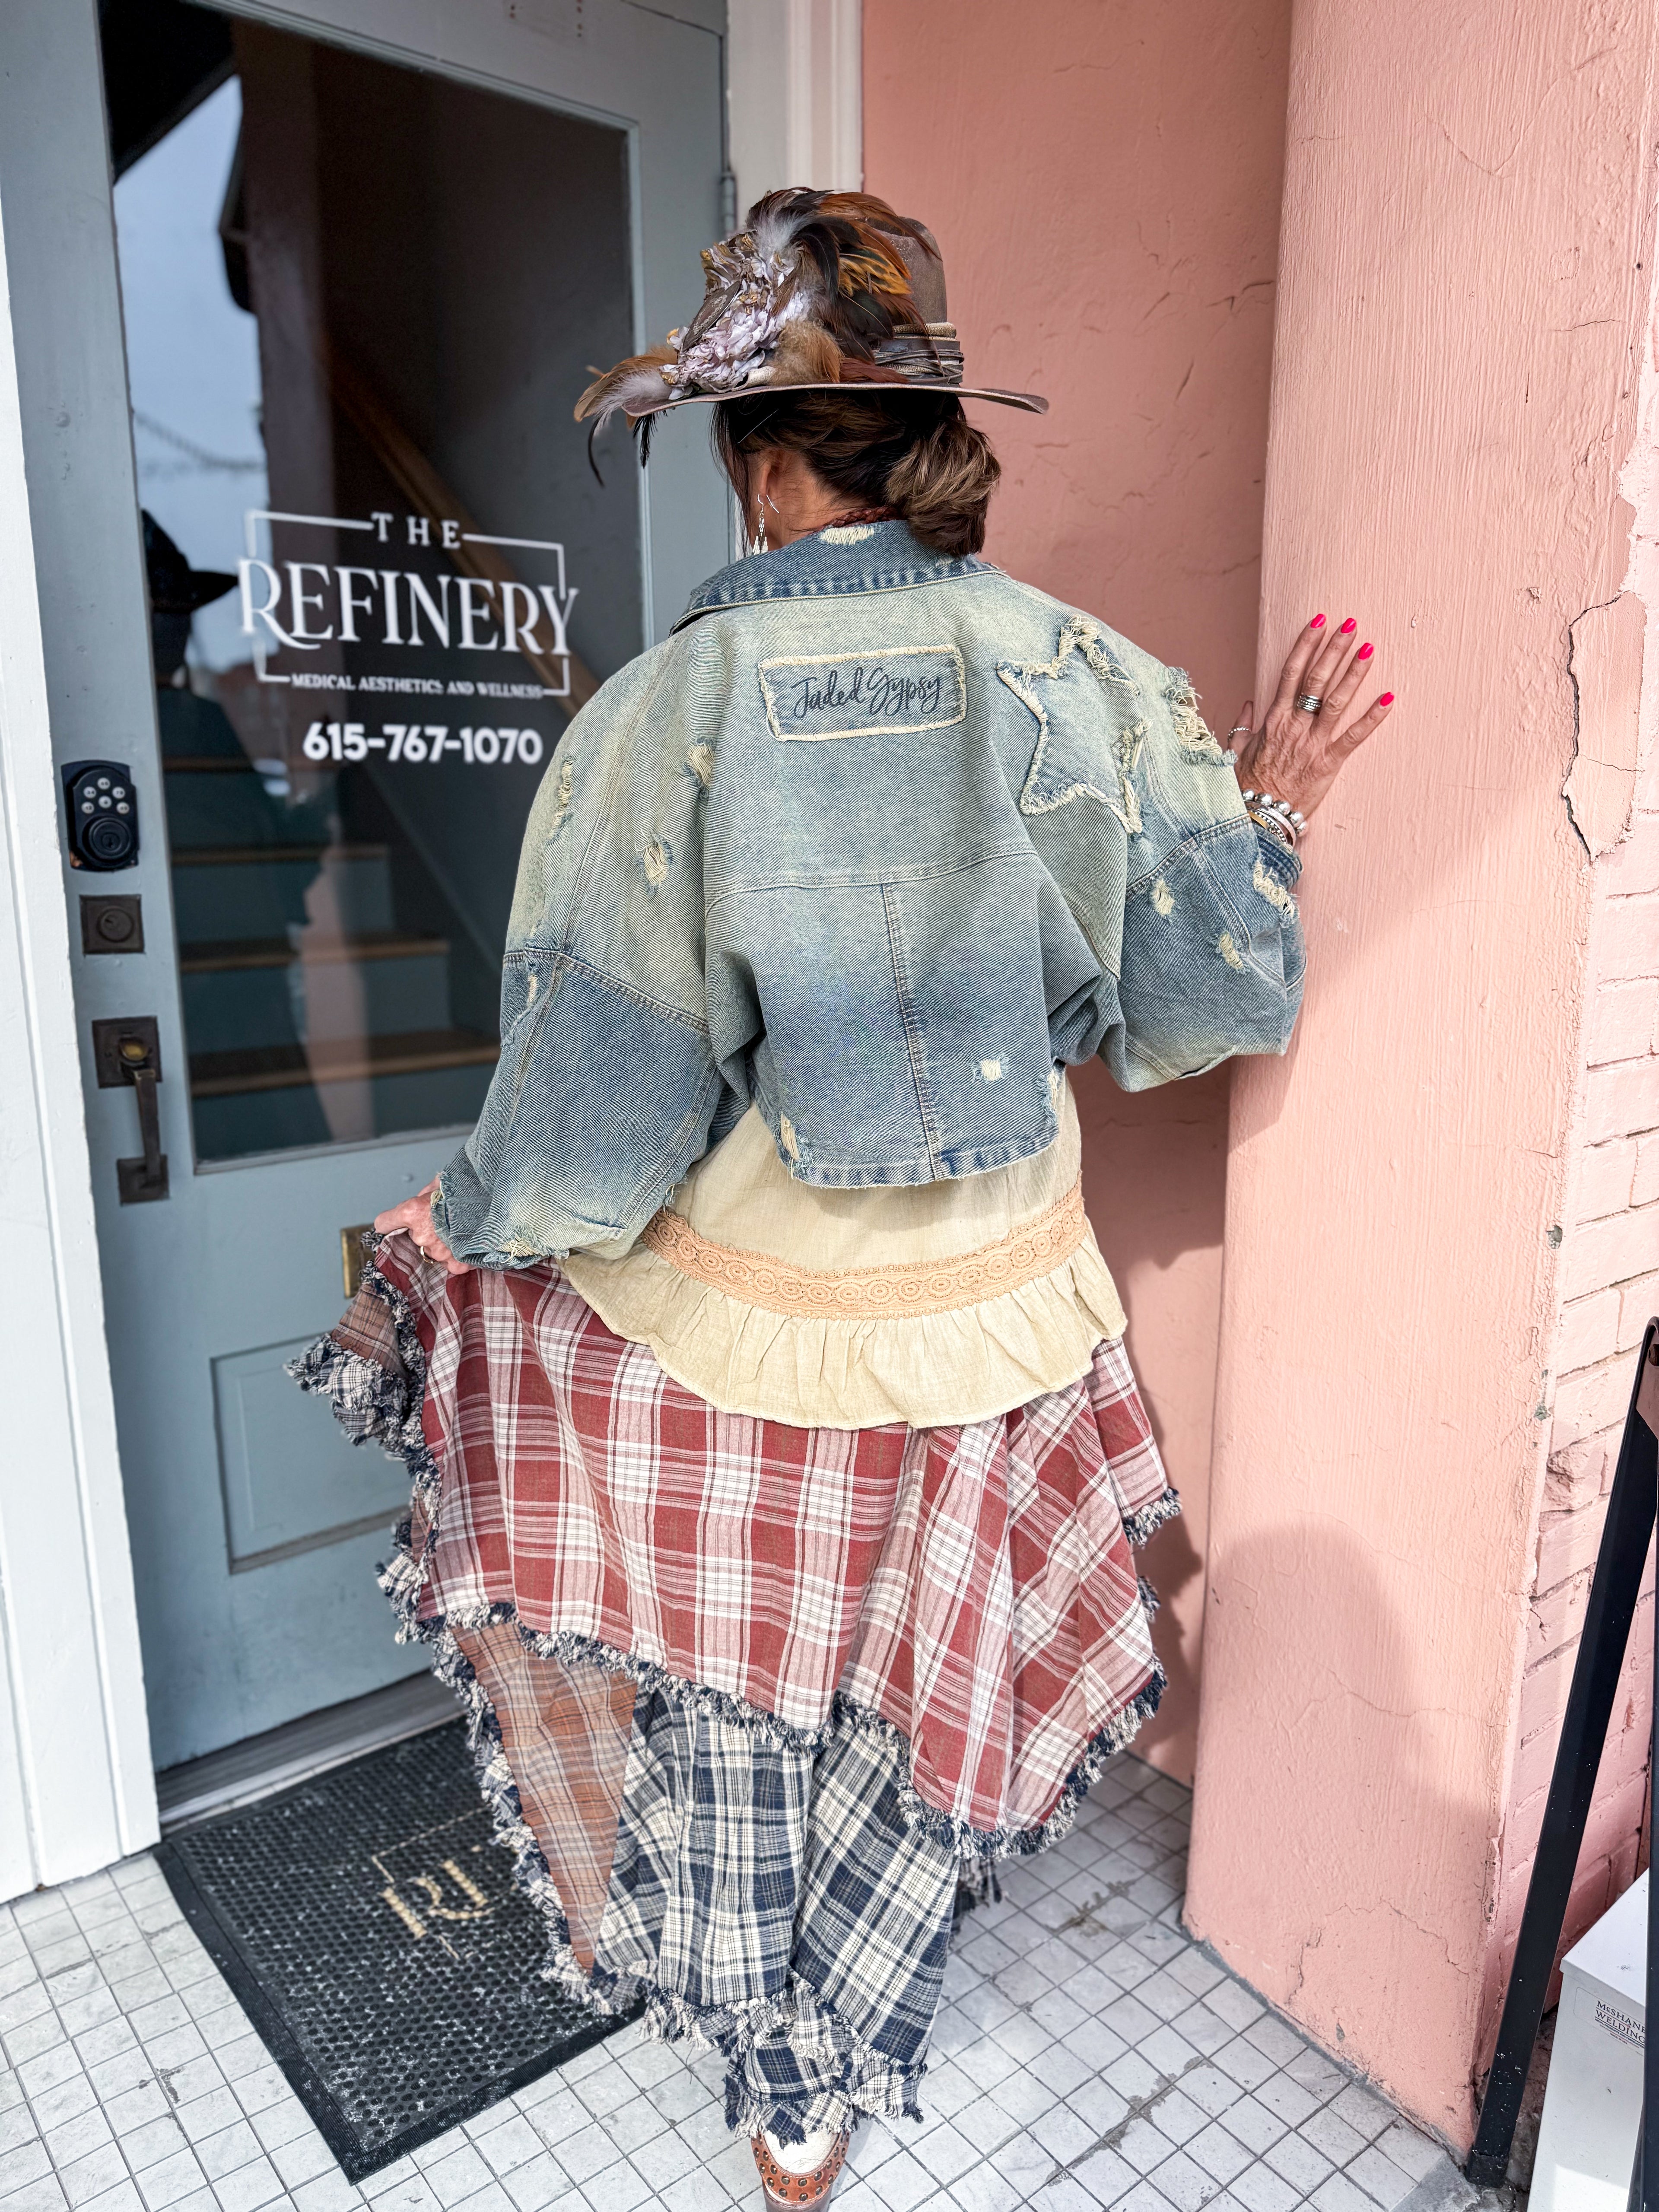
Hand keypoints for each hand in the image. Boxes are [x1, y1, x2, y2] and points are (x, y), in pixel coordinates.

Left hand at [373, 1179, 471, 1275]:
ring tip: (463, 1228)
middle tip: (446, 1217)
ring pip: (434, 1249)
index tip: (392, 1222)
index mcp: (412, 1211)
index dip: (389, 1221)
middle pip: (415, 1236)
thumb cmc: (468, 1188)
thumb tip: (425, 1195)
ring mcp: (438, 1251)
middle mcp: (421, 1234)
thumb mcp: (442, 1181)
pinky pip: (451, 1263)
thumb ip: (428, 1192)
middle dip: (427, 1228)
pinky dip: (459, 1255)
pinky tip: (469, 1243)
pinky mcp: (456, 1263)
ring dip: (444, 1241)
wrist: (497, 1201)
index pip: (385, 1222)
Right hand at [1230, 613, 1393, 821]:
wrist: (1256, 818)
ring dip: (1354, 672)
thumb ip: (1244, 726)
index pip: (1291, 672)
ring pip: (1337, 700)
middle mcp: (1294, 725)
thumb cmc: (1246, 786)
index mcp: (1274, 718)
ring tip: (1369, 648)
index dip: (1306, 644)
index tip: (1319, 622)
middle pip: (1317, 678)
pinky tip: (1390, 697)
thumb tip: (1248, 704)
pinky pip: (1354, 736)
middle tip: (1351, 624)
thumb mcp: (1237, 751)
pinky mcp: (1328, 762)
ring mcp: (1312, 743)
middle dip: (1334, 649)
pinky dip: (1373, 717)